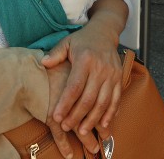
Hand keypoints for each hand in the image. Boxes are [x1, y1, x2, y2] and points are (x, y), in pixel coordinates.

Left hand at [42, 29, 122, 150]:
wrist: (105, 32)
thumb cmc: (83, 40)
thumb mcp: (67, 42)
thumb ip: (55, 53)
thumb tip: (43, 63)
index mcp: (85, 59)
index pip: (74, 86)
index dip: (65, 104)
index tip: (56, 117)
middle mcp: (100, 68)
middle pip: (88, 98)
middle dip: (77, 115)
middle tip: (66, 127)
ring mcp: (112, 75)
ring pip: (103, 102)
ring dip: (93, 119)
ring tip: (82, 131)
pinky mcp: (120, 79)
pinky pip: (116, 100)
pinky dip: (110, 113)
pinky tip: (103, 124)